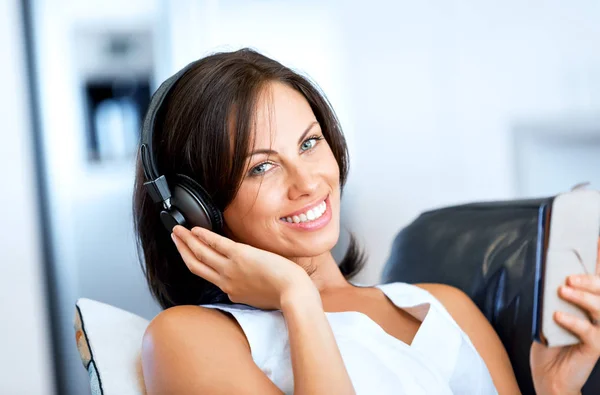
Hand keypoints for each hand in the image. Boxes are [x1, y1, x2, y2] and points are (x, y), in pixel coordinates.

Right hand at [171, 225, 315, 309]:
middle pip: (196, 265)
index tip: (191, 254)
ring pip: (200, 254)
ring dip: (186, 241)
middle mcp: (226, 281)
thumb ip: (247, 291)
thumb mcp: (259, 299)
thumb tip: (245, 286)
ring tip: (177, 230)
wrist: (292, 294)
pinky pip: (215, 244)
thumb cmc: (283, 295)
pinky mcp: (239, 256)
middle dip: (182, 250)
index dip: (197, 263)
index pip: (209, 277)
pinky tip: (195, 229)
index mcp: (232, 291)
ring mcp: (231, 268)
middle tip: (175, 238)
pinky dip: (203, 236)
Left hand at [530, 237, 599, 394]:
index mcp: (589, 302)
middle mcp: (599, 314)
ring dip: (582, 297)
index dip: (598, 258)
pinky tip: (559, 316)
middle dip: (590, 279)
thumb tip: (548, 273)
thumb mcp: (546, 311)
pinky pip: (590, 332)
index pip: (597, 277)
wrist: (549, 375)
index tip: (596, 240)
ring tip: (563, 290)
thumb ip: (551, 295)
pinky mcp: (596, 348)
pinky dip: (574, 322)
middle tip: (569, 277)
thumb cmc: (549, 341)